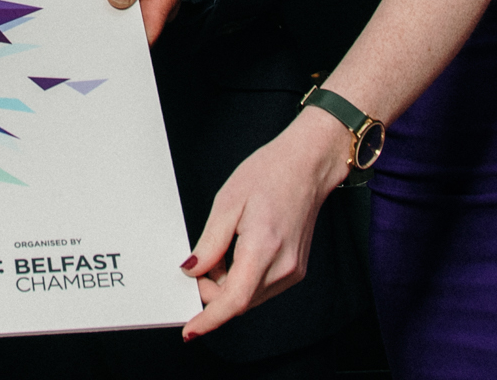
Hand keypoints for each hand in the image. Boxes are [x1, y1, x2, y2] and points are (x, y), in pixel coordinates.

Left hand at [179, 108, 350, 338]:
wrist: (306, 165)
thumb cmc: (268, 174)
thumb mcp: (226, 202)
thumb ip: (209, 243)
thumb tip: (192, 271)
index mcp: (264, 248)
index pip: (233, 300)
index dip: (209, 319)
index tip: (190, 331)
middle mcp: (283, 267)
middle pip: (238, 300)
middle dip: (212, 290)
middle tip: (201, 262)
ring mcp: (293, 271)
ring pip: (249, 296)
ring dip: (228, 284)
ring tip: (225, 247)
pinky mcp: (296, 270)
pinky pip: (262, 287)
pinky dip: (244, 279)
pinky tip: (240, 251)